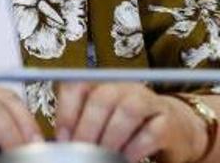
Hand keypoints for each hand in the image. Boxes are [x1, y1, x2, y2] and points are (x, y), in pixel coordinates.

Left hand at [56, 82, 208, 162]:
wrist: (177, 131)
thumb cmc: (130, 128)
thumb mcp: (103, 122)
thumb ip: (82, 125)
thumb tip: (62, 142)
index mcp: (102, 84)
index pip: (77, 85)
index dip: (66, 111)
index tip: (62, 138)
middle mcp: (125, 88)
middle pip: (102, 97)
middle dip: (87, 127)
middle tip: (81, 151)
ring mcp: (150, 102)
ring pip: (127, 111)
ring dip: (111, 137)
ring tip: (103, 157)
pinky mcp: (169, 123)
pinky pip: (151, 132)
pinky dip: (134, 148)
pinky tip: (125, 158)